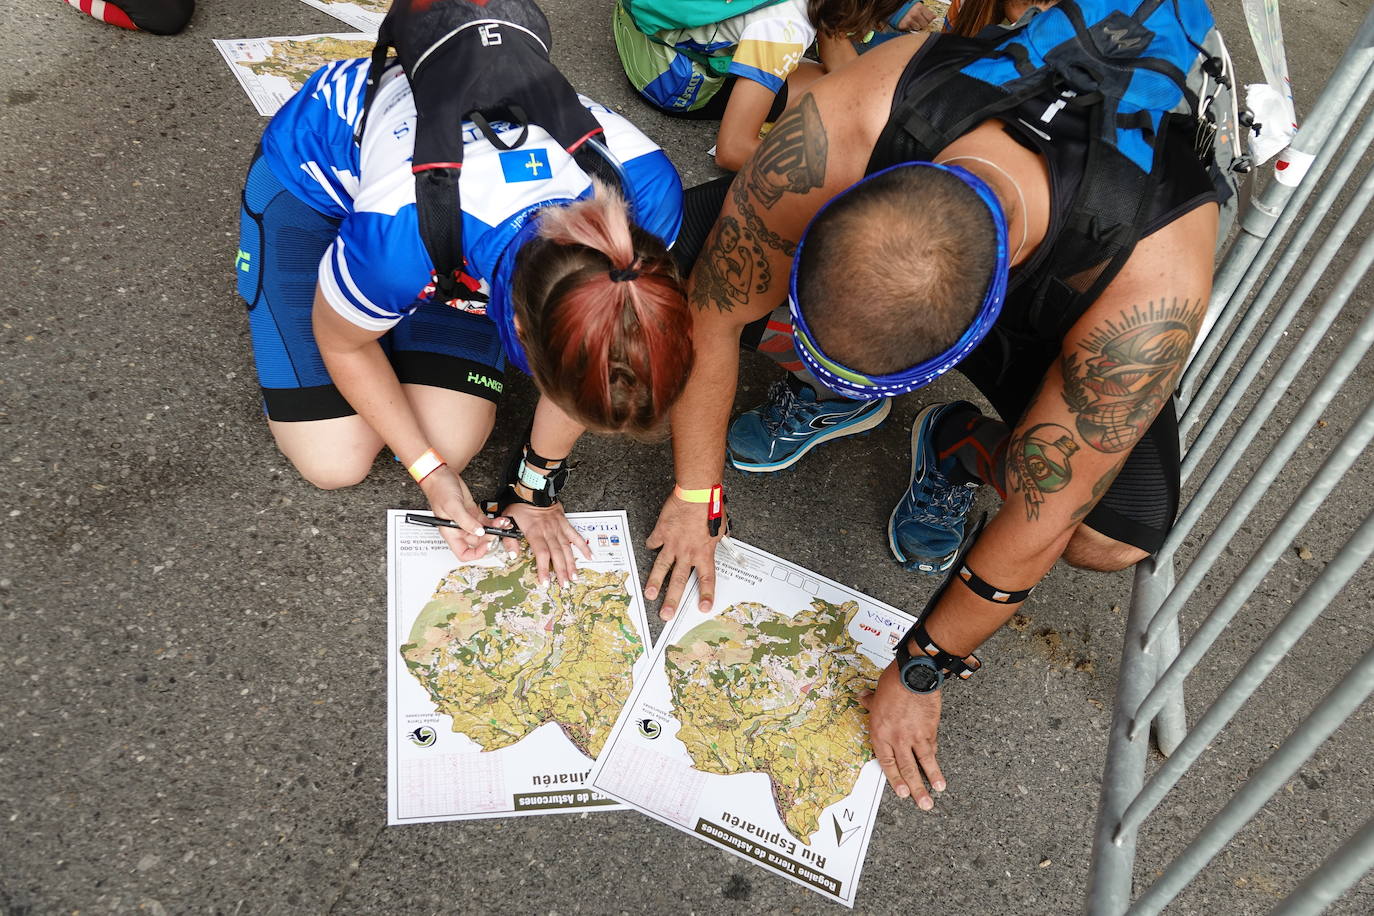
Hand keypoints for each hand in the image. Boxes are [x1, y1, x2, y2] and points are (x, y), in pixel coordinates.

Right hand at [418, 465, 493, 561]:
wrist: (440, 474)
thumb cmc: (439, 489)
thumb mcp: (452, 506)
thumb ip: (466, 521)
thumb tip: (479, 533)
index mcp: (450, 533)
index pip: (463, 553)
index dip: (476, 554)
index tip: (486, 545)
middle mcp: (459, 529)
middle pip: (477, 543)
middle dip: (489, 539)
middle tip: (497, 531)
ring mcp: (467, 521)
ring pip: (483, 532)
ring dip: (494, 530)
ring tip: (502, 523)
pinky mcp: (472, 512)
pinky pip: (485, 522)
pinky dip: (494, 522)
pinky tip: (500, 519)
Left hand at [504, 502, 590, 585]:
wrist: (534, 490)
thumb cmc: (520, 506)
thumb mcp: (509, 520)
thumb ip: (510, 539)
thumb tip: (513, 555)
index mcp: (535, 532)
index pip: (541, 553)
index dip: (544, 569)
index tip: (546, 582)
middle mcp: (549, 532)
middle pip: (557, 554)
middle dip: (561, 571)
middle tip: (564, 586)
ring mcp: (559, 528)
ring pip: (567, 548)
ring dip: (571, 564)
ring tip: (574, 577)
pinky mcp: (565, 524)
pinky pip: (576, 536)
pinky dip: (583, 546)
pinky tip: (589, 556)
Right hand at [644, 492, 721, 619]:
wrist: (697, 493)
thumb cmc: (712, 507)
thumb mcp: (719, 528)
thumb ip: (715, 540)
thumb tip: (719, 541)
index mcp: (704, 553)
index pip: (706, 579)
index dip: (705, 595)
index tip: (703, 608)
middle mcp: (687, 552)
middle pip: (679, 581)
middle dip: (672, 600)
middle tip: (666, 615)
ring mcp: (672, 544)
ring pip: (661, 568)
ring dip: (654, 583)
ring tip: (649, 595)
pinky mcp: (661, 532)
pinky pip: (653, 542)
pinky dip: (651, 544)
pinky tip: (650, 547)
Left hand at [861, 662, 945, 809]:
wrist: (914, 674)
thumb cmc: (893, 682)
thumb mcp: (875, 694)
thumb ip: (869, 703)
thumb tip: (862, 698)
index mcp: (880, 733)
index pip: (887, 763)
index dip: (895, 779)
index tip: (902, 792)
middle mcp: (897, 738)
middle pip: (907, 769)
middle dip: (915, 789)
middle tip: (922, 804)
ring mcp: (915, 736)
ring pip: (924, 763)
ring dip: (931, 779)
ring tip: (937, 792)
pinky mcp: (930, 730)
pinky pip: (932, 748)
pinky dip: (935, 759)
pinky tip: (939, 768)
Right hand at [895, 2, 936, 30]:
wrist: (895, 8)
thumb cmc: (907, 7)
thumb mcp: (917, 6)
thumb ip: (925, 11)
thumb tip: (934, 17)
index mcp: (919, 7)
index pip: (930, 17)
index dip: (929, 19)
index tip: (927, 19)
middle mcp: (914, 13)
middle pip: (925, 24)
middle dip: (923, 23)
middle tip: (919, 20)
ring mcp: (909, 20)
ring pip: (918, 28)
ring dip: (916, 26)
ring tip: (912, 21)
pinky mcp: (903, 25)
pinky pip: (910, 30)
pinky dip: (910, 27)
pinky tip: (908, 23)